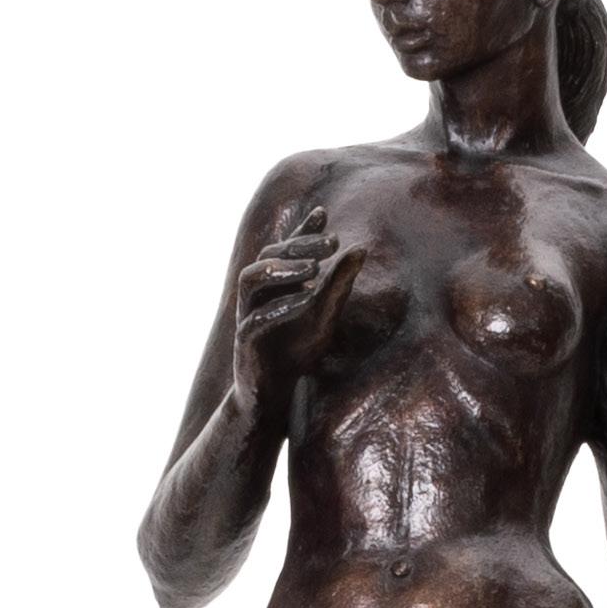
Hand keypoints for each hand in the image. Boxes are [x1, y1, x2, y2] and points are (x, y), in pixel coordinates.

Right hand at [233, 205, 365, 415]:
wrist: (275, 392)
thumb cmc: (298, 349)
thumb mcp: (325, 314)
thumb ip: (339, 283)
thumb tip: (361, 248)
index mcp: (274, 283)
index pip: (285, 248)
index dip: (302, 230)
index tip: (324, 215)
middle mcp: (257, 293)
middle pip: (267, 255)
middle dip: (299, 246)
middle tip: (331, 243)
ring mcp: (247, 315)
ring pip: (250, 279)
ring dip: (281, 269)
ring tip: (313, 268)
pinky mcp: (245, 342)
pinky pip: (256, 319)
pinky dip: (281, 307)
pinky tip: (306, 301)